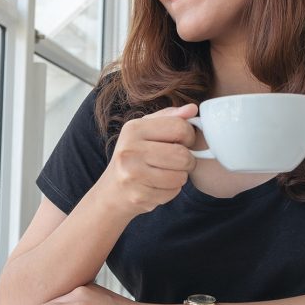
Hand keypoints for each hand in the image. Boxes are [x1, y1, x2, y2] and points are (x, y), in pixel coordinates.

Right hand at [96, 103, 197, 217]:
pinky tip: (157, 186)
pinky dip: (171, 190)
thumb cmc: (134, 155)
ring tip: (165, 173)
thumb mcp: (146, 129)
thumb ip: (170, 117)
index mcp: (133, 128)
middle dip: (187, 160)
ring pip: (180, 176)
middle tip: (176, 161)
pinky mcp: (139, 196)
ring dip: (179, 176)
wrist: (112, 191)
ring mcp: (132, 174)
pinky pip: (173, 192)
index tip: (182, 142)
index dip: (189, 136)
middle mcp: (130, 150)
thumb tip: (193, 109)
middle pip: (183, 155)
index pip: (180, 127)